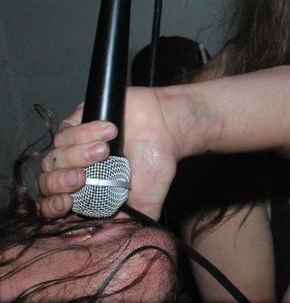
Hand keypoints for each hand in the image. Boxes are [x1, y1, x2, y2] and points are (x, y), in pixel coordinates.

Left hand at [36, 87, 179, 219]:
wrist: (168, 129)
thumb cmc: (156, 163)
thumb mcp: (146, 202)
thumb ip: (129, 223)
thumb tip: (111, 242)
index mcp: (87, 192)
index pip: (53, 203)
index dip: (52, 205)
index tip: (67, 202)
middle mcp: (76, 169)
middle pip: (46, 180)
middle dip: (61, 180)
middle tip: (83, 176)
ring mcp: (74, 146)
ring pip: (54, 155)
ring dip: (78, 153)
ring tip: (106, 149)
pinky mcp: (77, 122)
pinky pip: (65, 130)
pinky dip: (84, 132)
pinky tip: (110, 130)